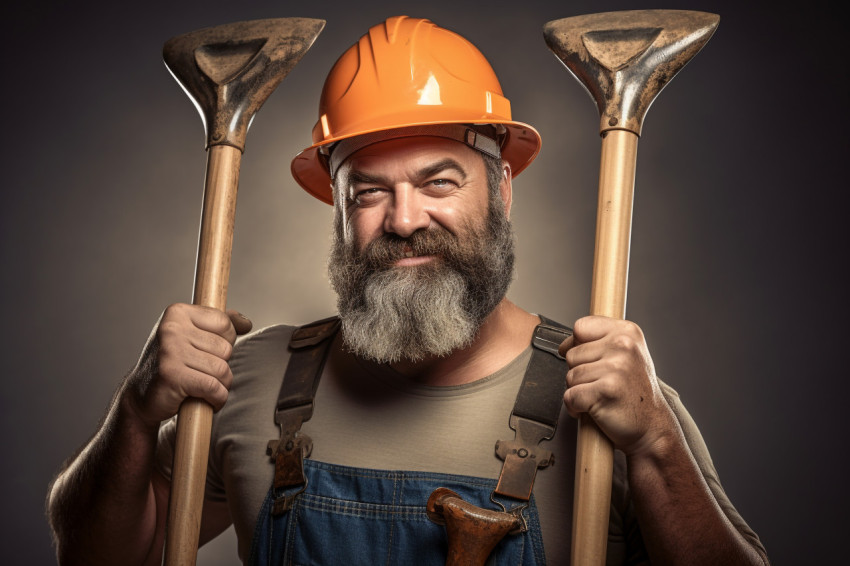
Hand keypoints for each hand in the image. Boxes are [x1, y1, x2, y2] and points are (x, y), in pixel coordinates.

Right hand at [124, 303, 252, 428]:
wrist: (141, 394)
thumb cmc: (172, 363)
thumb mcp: (193, 336)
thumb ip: (220, 324)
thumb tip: (246, 323)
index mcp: (178, 312)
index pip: (225, 324)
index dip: (225, 343)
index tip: (206, 353)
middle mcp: (172, 328)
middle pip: (226, 348)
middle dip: (221, 366)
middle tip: (201, 373)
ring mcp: (171, 351)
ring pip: (222, 370)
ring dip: (220, 385)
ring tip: (203, 387)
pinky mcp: (172, 376)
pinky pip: (214, 387)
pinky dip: (216, 398)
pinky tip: (206, 400)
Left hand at [558, 315, 675, 457]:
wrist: (652, 427)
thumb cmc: (634, 393)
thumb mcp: (625, 356)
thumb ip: (597, 343)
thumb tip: (564, 346)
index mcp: (627, 332)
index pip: (580, 327)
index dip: (577, 346)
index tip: (591, 361)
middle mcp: (623, 345)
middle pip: (572, 354)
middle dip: (580, 373)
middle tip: (602, 385)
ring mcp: (616, 368)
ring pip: (570, 376)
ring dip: (579, 391)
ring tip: (601, 397)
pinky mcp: (605, 391)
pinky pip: (570, 397)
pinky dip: (576, 408)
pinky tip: (595, 409)